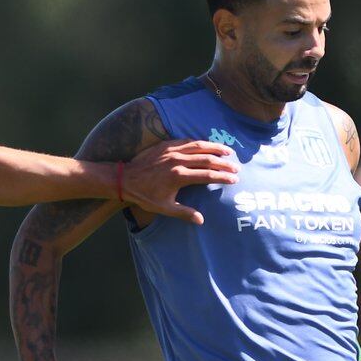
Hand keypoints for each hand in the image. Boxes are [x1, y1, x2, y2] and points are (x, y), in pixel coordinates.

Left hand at [119, 140, 238, 224]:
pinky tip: (206, 145)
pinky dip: (199, 142)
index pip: (207, 175)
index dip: (222, 177)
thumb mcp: (164, 208)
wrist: (125, 179)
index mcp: (179, 176)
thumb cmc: (144, 195)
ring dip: (214, 148)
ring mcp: (171, 151)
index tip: (234, 179)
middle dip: (223, 163)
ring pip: (198, 146)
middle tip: (235, 167)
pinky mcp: (165, 144)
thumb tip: (201, 220)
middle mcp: (177, 161)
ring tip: (227, 152)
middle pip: (207, 159)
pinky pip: (186, 141)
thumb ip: (184, 213)